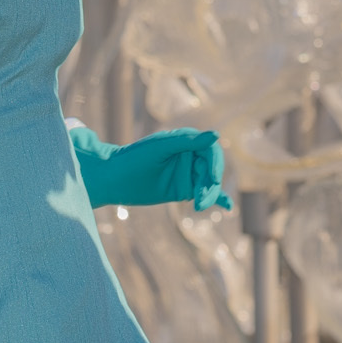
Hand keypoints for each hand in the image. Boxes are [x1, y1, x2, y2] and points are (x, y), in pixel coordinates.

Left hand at [70, 126, 233, 211]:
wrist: (113, 179)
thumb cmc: (134, 158)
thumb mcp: (160, 148)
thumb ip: (188, 142)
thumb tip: (216, 136)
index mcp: (186, 141)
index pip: (210, 151)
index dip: (214, 164)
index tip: (212, 178)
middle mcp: (189, 156)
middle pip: (211, 170)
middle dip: (209, 185)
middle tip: (200, 200)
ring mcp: (187, 174)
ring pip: (207, 184)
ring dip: (209, 195)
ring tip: (199, 206)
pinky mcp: (183, 190)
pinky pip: (203, 193)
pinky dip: (217, 198)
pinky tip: (228, 205)